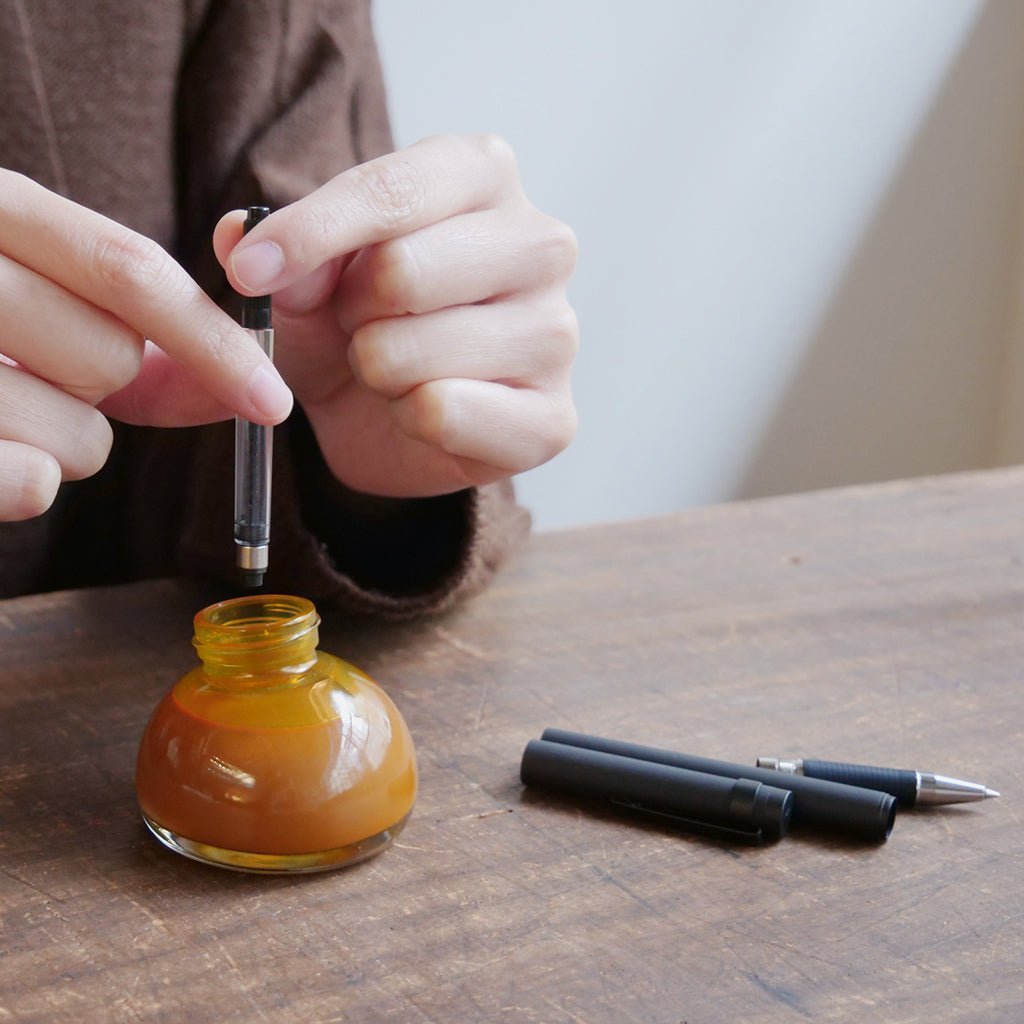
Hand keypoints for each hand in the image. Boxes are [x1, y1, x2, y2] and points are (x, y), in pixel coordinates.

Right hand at [0, 171, 291, 521]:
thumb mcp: (33, 296)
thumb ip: (134, 327)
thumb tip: (244, 380)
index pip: (130, 269)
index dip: (216, 340)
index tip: (274, 399)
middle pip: (110, 357)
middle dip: (107, 388)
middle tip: (38, 372)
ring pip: (78, 436)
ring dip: (63, 442)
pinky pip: (30, 482)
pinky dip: (23, 484)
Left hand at [215, 133, 577, 496]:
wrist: (391, 418)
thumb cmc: (358, 324)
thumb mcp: (303, 278)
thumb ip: (276, 251)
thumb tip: (246, 243)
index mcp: (486, 177)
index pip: (393, 191)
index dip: (309, 233)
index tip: (251, 271)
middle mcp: (541, 245)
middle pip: (402, 272)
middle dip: (351, 312)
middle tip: (360, 325)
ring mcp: (557, 335)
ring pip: (413, 353)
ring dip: (376, 371)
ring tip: (394, 369)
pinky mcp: (554, 418)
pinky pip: (441, 413)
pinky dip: (406, 420)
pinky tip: (424, 411)